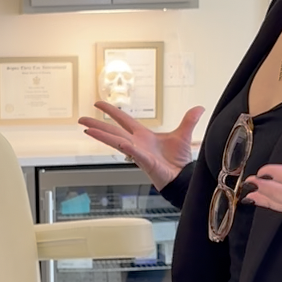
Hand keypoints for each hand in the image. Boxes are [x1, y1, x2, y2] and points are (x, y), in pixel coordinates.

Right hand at [79, 103, 204, 189]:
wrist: (183, 177)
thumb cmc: (179, 161)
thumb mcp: (183, 135)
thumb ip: (189, 120)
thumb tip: (199, 108)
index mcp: (142, 135)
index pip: (123, 120)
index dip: (111, 111)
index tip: (98, 104)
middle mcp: (136, 143)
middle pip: (112, 130)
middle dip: (97, 124)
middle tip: (81, 118)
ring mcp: (137, 151)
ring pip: (115, 140)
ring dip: (101, 134)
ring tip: (86, 129)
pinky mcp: (143, 160)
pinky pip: (130, 150)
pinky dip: (122, 145)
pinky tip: (111, 140)